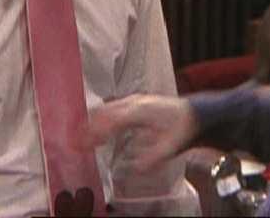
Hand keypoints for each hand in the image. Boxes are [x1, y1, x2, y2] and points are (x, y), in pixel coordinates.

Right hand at [83, 94, 199, 172]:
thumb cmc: (181, 130)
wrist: (194, 115)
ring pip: (106, 108)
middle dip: (87, 127)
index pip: (111, 120)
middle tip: (75, 142)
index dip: (96, 132)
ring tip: (80, 138)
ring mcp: (133, 101)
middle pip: (104, 112)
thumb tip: (136, 169)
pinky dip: (99, 119)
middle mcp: (134, 103)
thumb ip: (152, 159)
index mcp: (140, 111)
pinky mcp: (133, 103)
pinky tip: (96, 131)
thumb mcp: (169, 148)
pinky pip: (111, 108)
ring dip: (91, 122)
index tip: (84, 144)